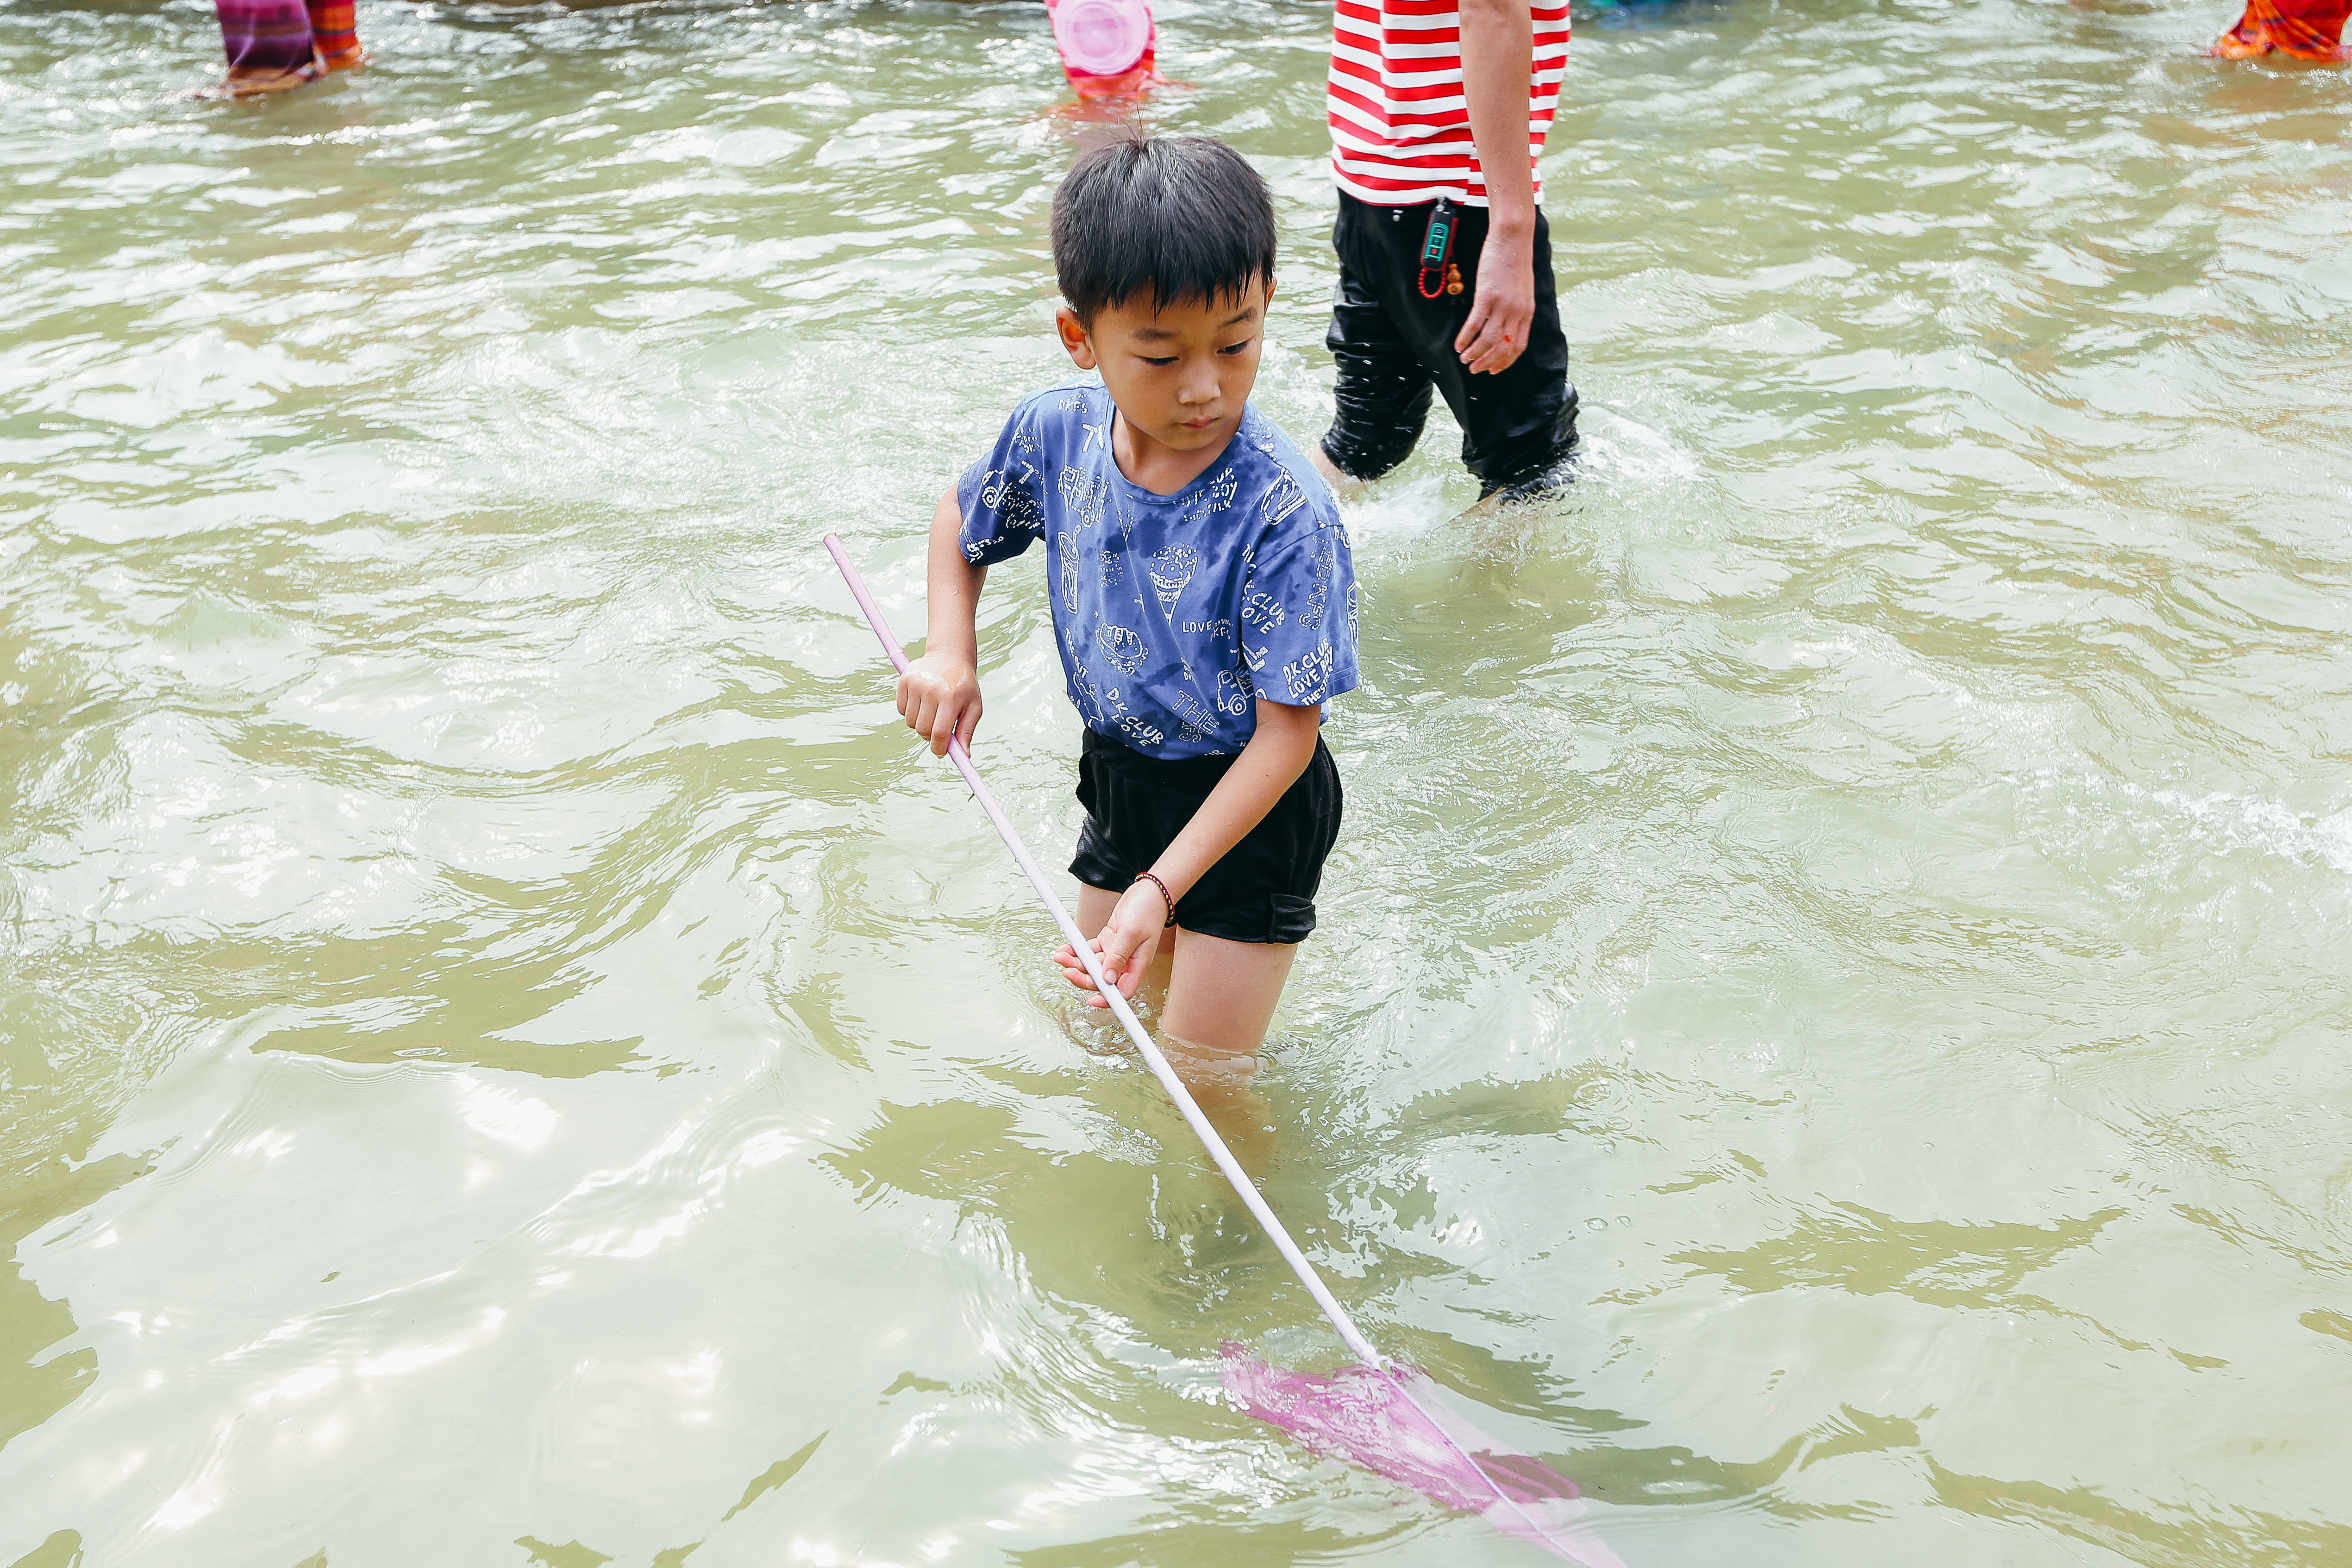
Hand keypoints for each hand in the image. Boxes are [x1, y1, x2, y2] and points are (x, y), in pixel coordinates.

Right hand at [897, 652, 980, 755]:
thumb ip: (967, 732)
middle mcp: (931, 690)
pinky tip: (922, 701)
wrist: (950, 655)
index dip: (939, 748)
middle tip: (939, 729)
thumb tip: (964, 756)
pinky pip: (902, 709)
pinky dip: (911, 712)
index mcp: (950, 697)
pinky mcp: (904, 680)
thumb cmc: (964, 685)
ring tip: (932, 711)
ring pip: (911, 721)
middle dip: (930, 736)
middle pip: (922, 729)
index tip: (941, 752)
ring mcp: (915, 684)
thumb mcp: (973, 707)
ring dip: (921, 723)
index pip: (939, 732)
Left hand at [1052, 882, 1167, 1007]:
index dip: (1108, 1000)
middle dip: (1083, 976)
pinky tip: (1067, 949)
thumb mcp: (1132, 932)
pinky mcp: (1108, 941)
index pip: (1123, 991)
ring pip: (1092, 965)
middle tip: (1067, 970)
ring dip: (1076, 962)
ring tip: (1061, 956)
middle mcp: (1126, 961)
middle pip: (1102, 979)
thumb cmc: (1149, 910)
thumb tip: (1108, 978)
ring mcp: (1116, 952)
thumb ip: (1119, 955)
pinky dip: (1077, 950)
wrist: (1148, 890)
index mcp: (1137, 964)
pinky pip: (1089, 951)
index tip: (1091, 1001)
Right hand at [1454, 221, 1535, 374]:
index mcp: (1527, 312)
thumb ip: (1517, 308)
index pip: (1518, 346)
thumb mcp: (1522, 289)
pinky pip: (1474, 325)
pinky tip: (1458, 345)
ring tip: (1464, 359)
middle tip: (1475, 369)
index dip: (1505, 362)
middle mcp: (1516, 312)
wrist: (1513, 238)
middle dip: (1487, 363)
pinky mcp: (1487, 296)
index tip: (1493, 370)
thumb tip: (1507, 323)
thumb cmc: (1515, 260)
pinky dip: (1465, 338)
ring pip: (1488, 341)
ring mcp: (1502, 305)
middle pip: (1502, 348)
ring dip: (1474, 354)